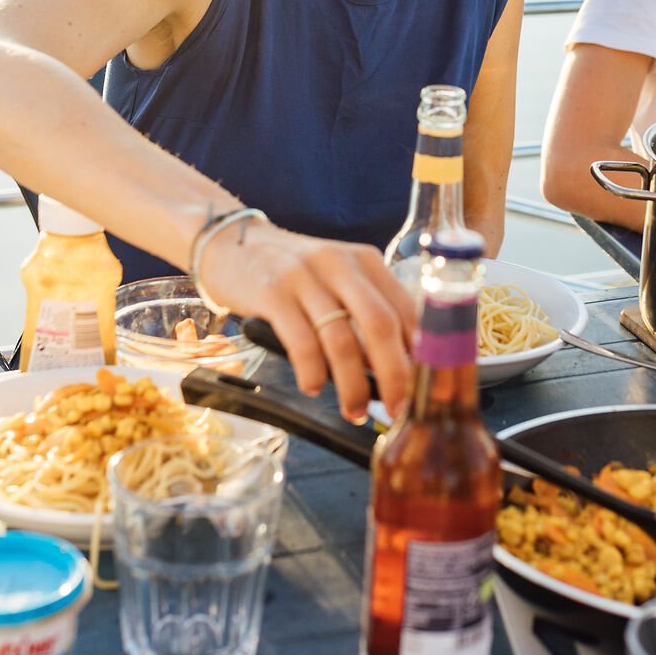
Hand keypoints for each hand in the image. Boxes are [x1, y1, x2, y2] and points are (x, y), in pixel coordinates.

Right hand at [199, 218, 413, 422]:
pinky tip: (313, 387)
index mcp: (366, 262)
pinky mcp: (271, 292)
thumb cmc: (294, 273)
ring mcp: (304, 277)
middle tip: (397, 410)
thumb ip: (366, 313)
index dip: (420, 355)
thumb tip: (396, 369)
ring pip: (341, 339)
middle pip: (380, 325)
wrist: (232, 244)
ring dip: (352, 383)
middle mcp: (340, 264)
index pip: (406, 310)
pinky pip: (301, 341)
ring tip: (354, 410)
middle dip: (394, 374)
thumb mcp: (338, 279)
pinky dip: (312, 371)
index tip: (423, 390)